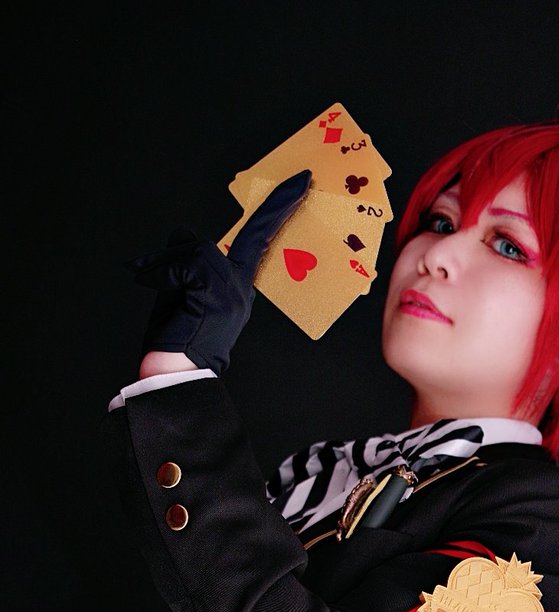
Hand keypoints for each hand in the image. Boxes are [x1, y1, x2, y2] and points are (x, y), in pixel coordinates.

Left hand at [126, 169, 311, 374]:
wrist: (178, 376)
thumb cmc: (179, 342)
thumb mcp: (185, 294)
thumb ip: (189, 263)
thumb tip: (182, 231)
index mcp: (240, 287)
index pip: (261, 235)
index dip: (280, 206)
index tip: (301, 181)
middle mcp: (241, 287)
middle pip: (202, 243)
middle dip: (170, 262)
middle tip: (149, 281)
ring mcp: (231, 291)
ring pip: (192, 250)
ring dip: (163, 270)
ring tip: (157, 296)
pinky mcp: (216, 293)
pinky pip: (183, 265)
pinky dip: (159, 275)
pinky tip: (154, 290)